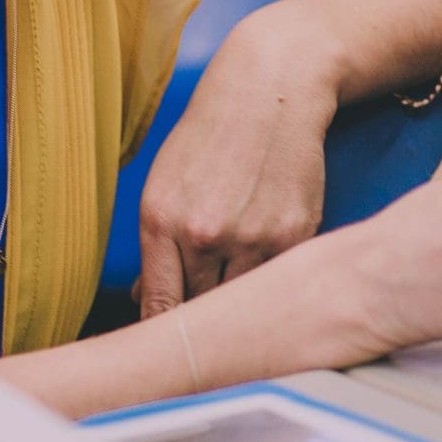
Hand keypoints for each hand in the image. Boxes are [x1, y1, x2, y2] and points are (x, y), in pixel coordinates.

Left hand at [137, 21, 340, 315]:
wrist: (272, 90)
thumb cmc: (212, 136)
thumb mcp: (166, 182)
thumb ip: (157, 246)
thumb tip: (146, 301)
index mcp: (162, 220)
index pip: (159, 308)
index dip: (160, 336)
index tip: (165, 351)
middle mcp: (205, 234)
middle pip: (200, 313)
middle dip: (199, 320)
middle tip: (204, 321)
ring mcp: (253, 237)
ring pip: (241, 303)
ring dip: (237, 301)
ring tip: (238, 288)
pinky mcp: (295, 236)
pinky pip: (276, 281)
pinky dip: (270, 279)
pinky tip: (265, 255)